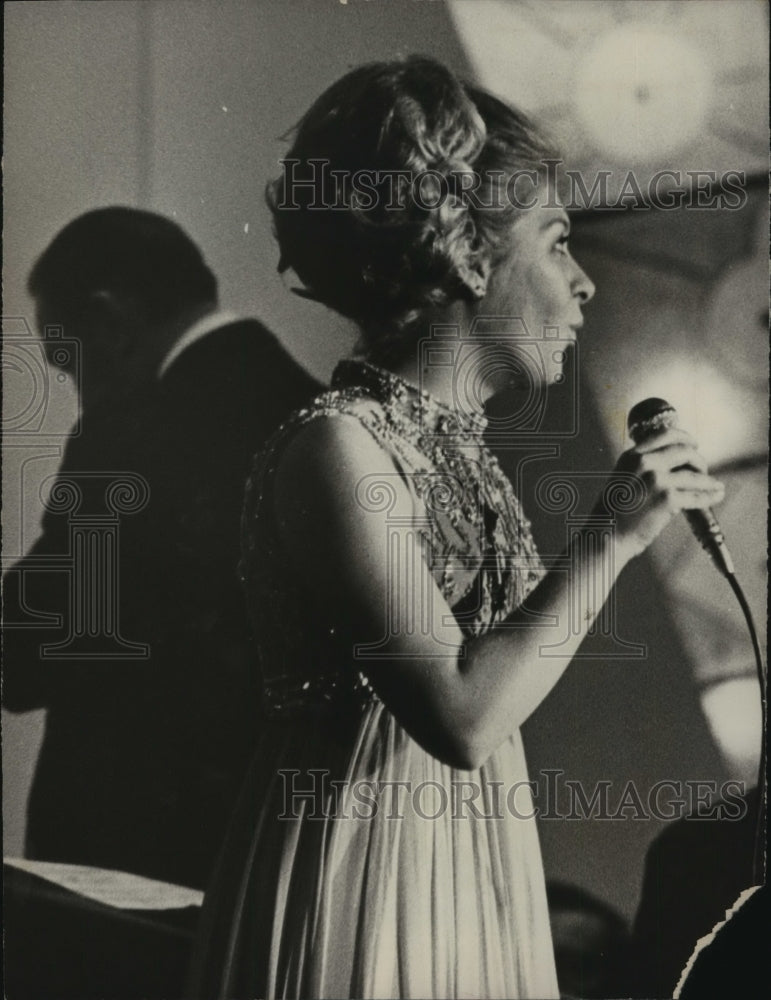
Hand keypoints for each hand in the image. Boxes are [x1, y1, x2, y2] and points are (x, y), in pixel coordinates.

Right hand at [600, 426, 724, 560]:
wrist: (606, 535)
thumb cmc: (613, 513)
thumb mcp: (622, 478)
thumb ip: (642, 467)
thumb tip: (671, 466)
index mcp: (632, 455)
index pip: (665, 435)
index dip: (684, 438)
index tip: (693, 444)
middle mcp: (645, 462)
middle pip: (684, 450)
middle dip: (698, 459)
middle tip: (703, 469)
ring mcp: (657, 480)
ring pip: (694, 474)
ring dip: (708, 480)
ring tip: (715, 485)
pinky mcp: (667, 499)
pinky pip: (696, 495)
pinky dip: (709, 496)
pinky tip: (715, 496)